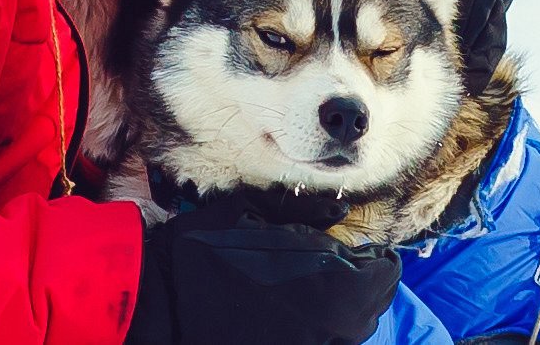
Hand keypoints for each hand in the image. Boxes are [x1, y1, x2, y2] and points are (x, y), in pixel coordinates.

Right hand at [128, 188, 401, 344]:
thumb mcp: (250, 215)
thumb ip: (303, 214)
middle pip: (371, 308)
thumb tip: (340, 208)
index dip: (376, 259)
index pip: (385, 274)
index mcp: (327, 284)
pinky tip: (291, 315)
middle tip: (338, 269)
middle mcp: (326, 327)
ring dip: (342, 312)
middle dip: (362, 286)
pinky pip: (320, 342)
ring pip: (348, 332)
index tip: (362, 252)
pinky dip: (316, 329)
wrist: (155, 304)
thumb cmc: (200, 251)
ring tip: (312, 292)